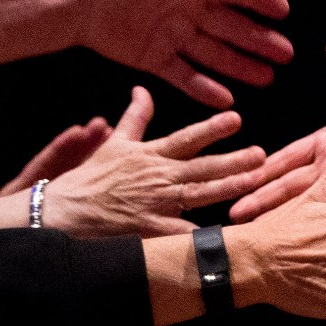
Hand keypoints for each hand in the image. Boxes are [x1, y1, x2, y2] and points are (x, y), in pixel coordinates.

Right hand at [0, 85, 265, 237]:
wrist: (63, 212)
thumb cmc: (91, 178)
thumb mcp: (115, 143)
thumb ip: (135, 117)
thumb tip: (143, 89)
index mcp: (152, 156)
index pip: (187, 138)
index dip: (212, 128)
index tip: (236, 117)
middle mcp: (159, 177)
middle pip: (202, 167)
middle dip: (233, 160)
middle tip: (262, 154)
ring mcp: (156, 204)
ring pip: (199, 195)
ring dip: (228, 188)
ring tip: (255, 182)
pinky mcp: (150, 229)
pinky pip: (181, 235)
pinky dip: (202, 236)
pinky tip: (226, 236)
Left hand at [71, 0, 292, 108]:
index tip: (284, 10)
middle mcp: (186, 7)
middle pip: (231, 26)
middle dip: (259, 40)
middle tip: (286, 54)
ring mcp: (171, 34)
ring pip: (214, 54)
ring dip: (240, 66)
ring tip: (267, 78)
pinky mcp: (153, 58)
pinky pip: (185, 76)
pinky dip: (205, 88)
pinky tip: (227, 99)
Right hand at [230, 37, 325, 222]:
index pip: (289, 156)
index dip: (264, 164)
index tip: (237, 170)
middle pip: (287, 183)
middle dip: (257, 194)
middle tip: (227, 205)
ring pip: (302, 203)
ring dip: (274, 212)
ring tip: (244, 221)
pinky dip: (308, 223)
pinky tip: (284, 232)